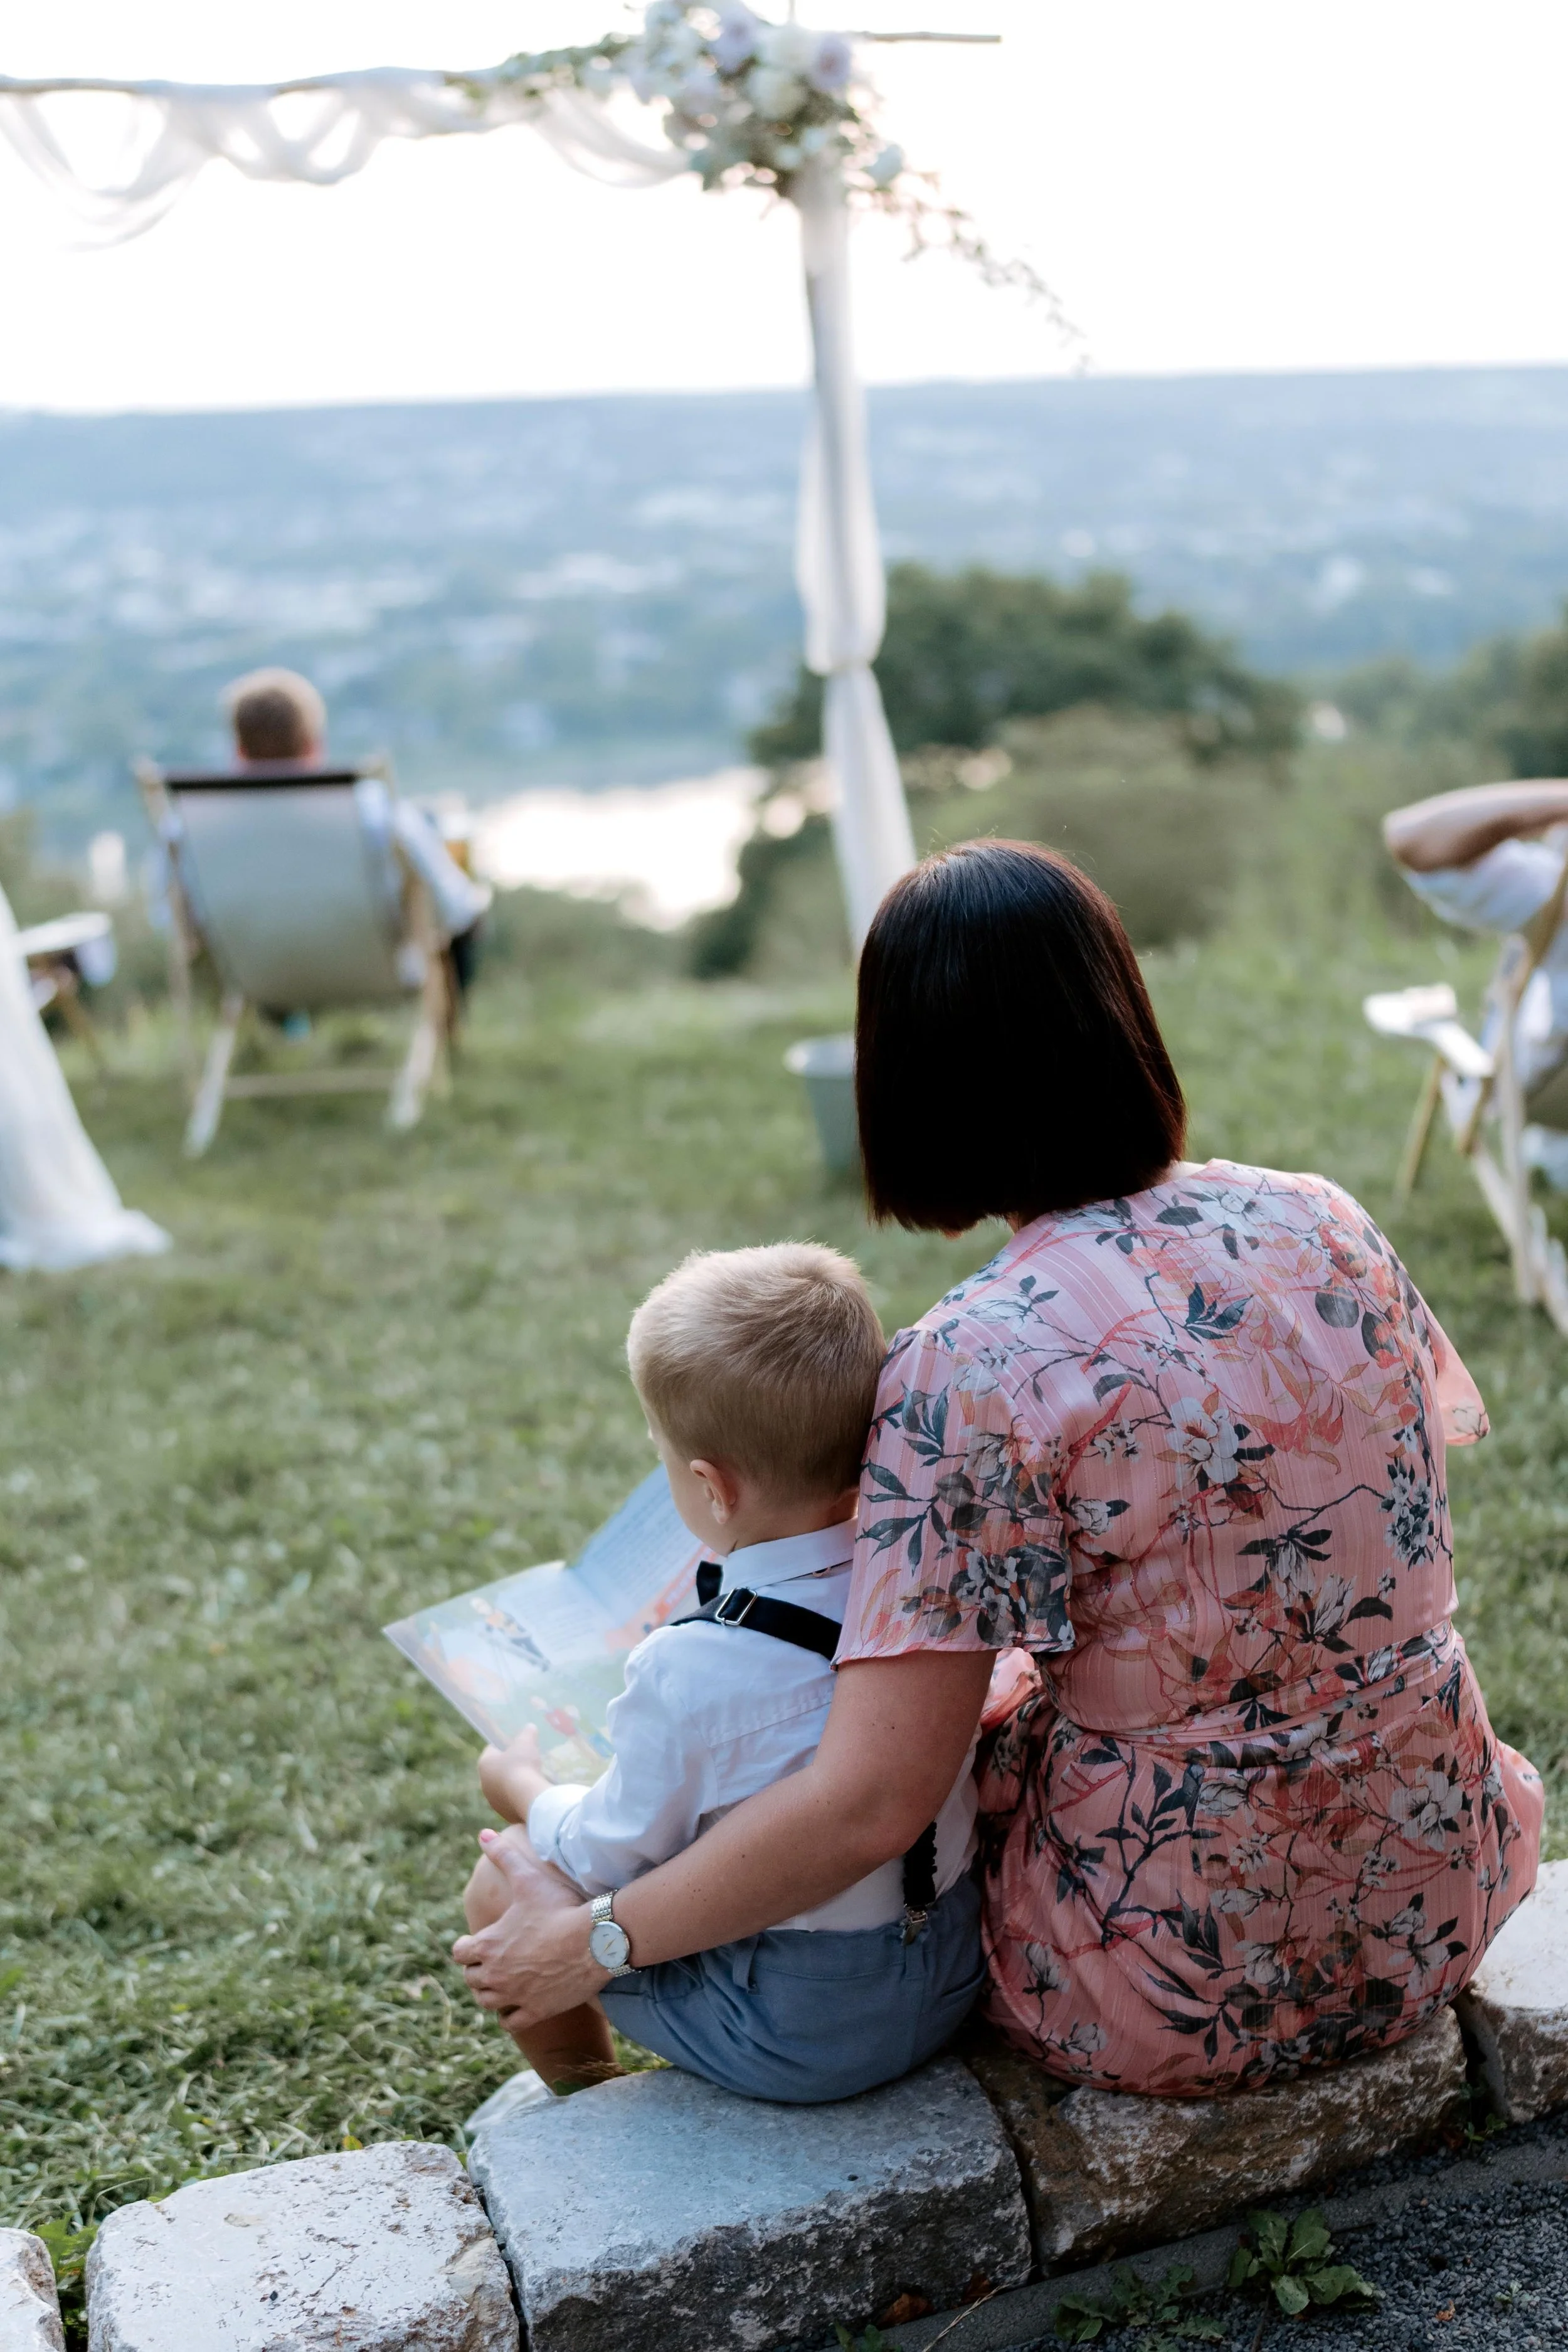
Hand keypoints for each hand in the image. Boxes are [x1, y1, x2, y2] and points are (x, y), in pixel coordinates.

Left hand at [452, 1827, 609, 2029]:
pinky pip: (510, 2023)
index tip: (478, 1943)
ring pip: (487, 2003)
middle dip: (478, 1970)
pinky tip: (519, 2003)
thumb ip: (502, 1855)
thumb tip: (482, 1834)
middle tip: (494, 1960)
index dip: (467, 1947)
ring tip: (503, 1983)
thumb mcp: (527, 1877)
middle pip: (471, 1979)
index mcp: (488, 1944)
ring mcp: (515, 1995)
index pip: (460, 1953)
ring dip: (491, 1993)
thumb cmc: (560, 1907)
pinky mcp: (536, 2011)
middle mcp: (495, 1974)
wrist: (596, 1940)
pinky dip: (510, 2016)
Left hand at [477, 1725, 546, 1823]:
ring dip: (514, 1783)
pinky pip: (512, 1801)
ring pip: (503, 1788)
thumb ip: (526, 1733)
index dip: (504, 1745)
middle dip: (509, 1766)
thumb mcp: (526, 1741)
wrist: (528, 1796)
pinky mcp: (504, 1813)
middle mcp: (484, 1784)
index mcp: (484, 1764)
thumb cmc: (522, 1764)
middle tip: (525, 1761)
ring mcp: (493, 1801)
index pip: (491, 1750)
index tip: (516, 1745)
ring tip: (531, 1778)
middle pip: (497, 1770)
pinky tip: (532, 1792)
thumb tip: (530, 1728)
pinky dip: (519, 1797)